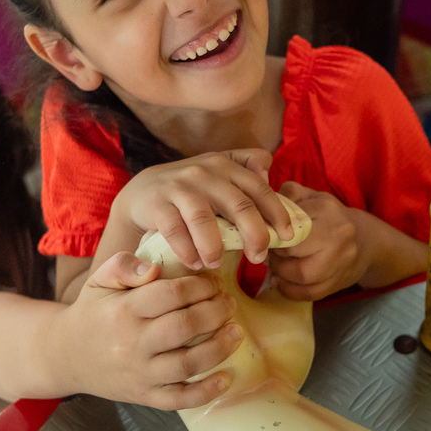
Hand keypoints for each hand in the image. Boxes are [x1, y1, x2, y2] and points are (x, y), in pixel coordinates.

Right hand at [50, 252, 242, 409]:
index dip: (199, 286)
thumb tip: (153, 269)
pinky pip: (179, 399)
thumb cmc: (93, 312)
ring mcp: (140, 374)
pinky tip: (227, 378)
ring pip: (187, 364)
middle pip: (184, 327)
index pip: (170, 294)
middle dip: (215, 312)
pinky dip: (206, 392)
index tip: (213, 282)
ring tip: (237, 331)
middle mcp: (132, 344)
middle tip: (229, 303)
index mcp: (123, 311)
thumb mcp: (100, 280)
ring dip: (219, 348)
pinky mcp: (145, 396)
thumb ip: (123, 265)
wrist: (66, 356)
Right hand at [111, 149, 293, 270]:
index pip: (259, 189)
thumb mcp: (219, 171)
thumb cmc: (192, 188)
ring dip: (214, 246)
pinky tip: (194, 263)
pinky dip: (186, 250)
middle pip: (238, 205)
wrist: (143, 191)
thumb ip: (247, 166)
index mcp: (226, 166)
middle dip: (254, 235)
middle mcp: (205, 173)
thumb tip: (269, 171)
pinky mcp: (157, 203)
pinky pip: (175, 230)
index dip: (277, 213)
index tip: (287, 237)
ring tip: (217, 264)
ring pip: (204, 219)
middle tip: (258, 258)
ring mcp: (180, 187)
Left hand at [268, 182, 368, 300]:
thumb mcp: (312, 197)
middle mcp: (338, 236)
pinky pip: (309, 293)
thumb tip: (265, 201)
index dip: (273, 237)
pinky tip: (281, 282)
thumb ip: (289, 194)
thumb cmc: (331, 217)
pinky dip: (290, 291)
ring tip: (275, 268)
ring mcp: (341, 262)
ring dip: (281, 275)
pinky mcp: (338, 283)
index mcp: (327, 211)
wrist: (365, 240)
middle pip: (295, 251)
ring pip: (302, 277)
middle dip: (276, 258)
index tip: (266, 238)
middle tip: (269, 255)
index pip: (291, 228)